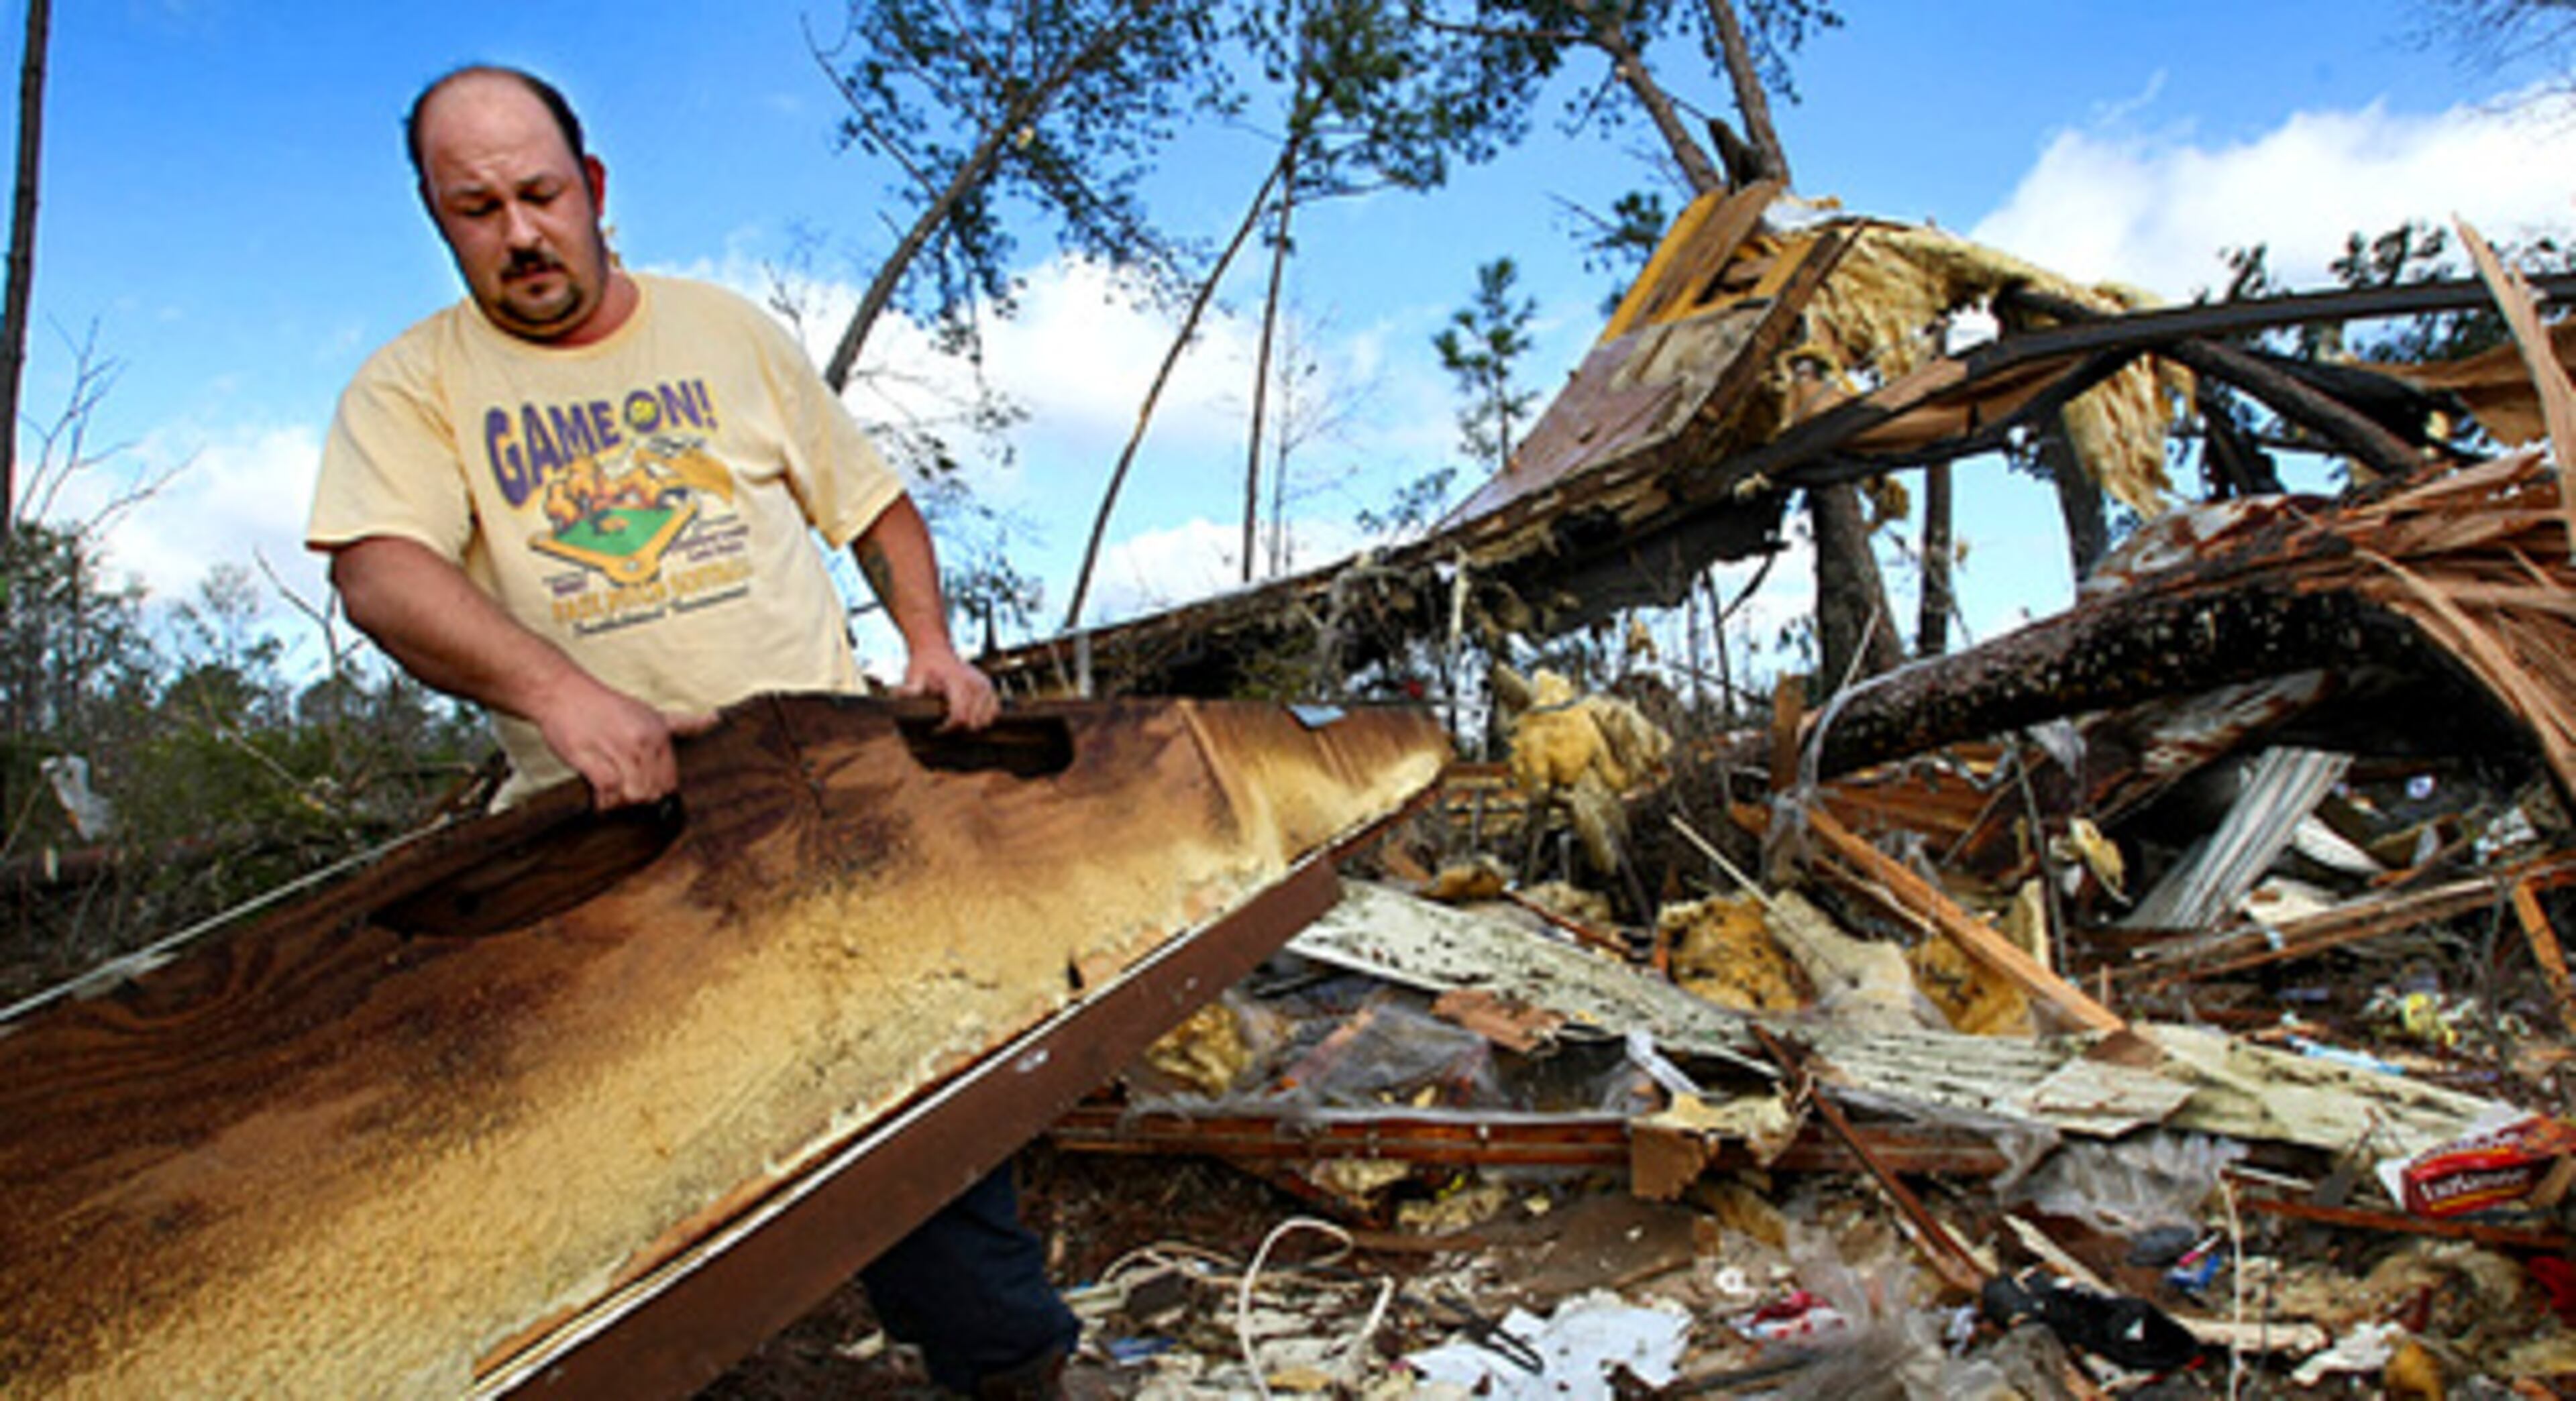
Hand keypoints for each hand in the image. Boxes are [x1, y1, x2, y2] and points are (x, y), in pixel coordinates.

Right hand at [533, 672, 717, 807]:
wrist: (562, 692)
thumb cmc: (604, 706)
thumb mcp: (649, 712)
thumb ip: (682, 723)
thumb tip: (715, 719)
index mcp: (658, 732)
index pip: (671, 780)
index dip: (657, 790)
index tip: (642, 787)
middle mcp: (641, 741)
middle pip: (653, 792)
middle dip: (639, 800)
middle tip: (623, 792)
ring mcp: (617, 749)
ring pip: (633, 794)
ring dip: (621, 802)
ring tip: (611, 794)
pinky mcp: (590, 757)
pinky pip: (608, 791)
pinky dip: (604, 801)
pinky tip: (599, 796)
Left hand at [900, 647, 999, 731]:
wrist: (935, 651)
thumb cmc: (923, 665)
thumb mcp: (913, 675)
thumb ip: (910, 689)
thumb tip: (900, 696)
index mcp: (957, 681)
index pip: (959, 717)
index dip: (946, 729)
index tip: (934, 730)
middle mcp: (975, 683)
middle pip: (973, 722)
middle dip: (958, 729)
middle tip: (943, 726)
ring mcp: (985, 685)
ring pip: (986, 720)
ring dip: (971, 725)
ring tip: (955, 721)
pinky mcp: (990, 687)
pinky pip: (995, 711)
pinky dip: (984, 718)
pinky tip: (970, 717)